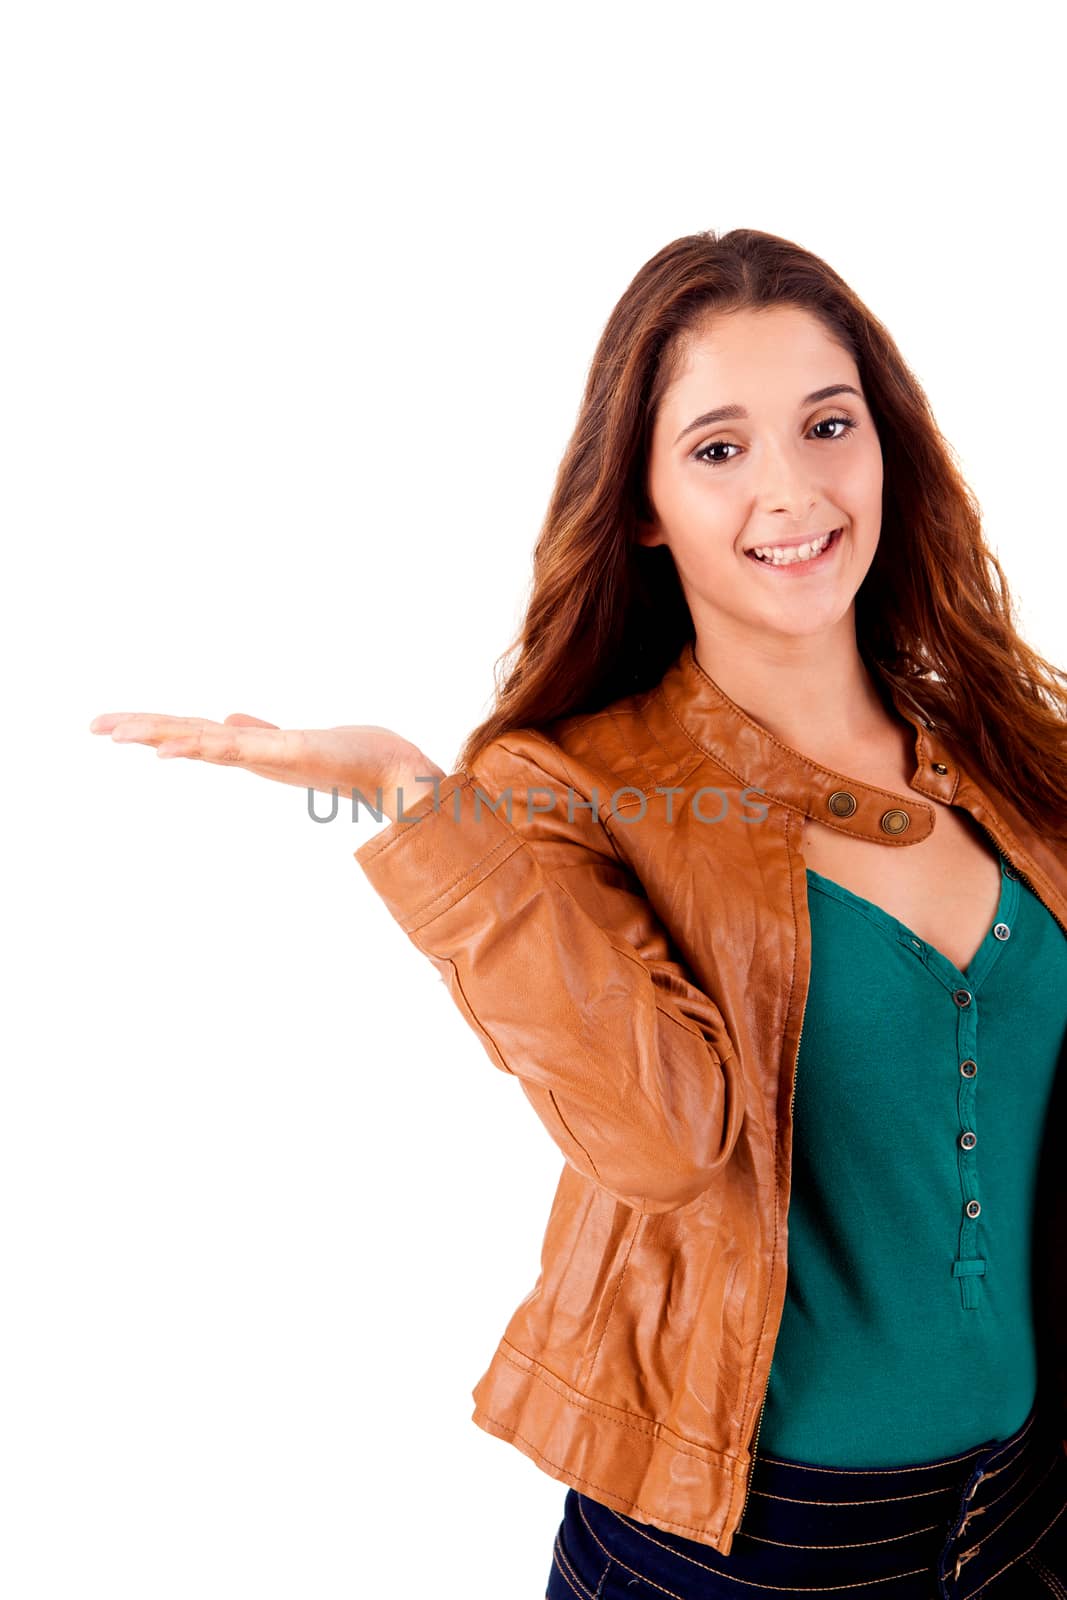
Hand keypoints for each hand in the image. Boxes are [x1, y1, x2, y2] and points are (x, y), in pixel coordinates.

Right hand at [88, 710, 444, 818]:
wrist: (390, 769)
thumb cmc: (346, 756)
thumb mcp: (290, 740)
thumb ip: (255, 730)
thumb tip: (227, 717)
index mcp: (246, 748)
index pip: (189, 732)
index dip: (151, 727)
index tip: (111, 724)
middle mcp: (249, 753)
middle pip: (183, 736)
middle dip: (138, 729)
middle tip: (92, 726)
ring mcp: (264, 755)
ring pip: (198, 742)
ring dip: (157, 736)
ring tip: (116, 732)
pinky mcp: (284, 756)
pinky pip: (232, 750)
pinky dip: (198, 748)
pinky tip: (167, 750)